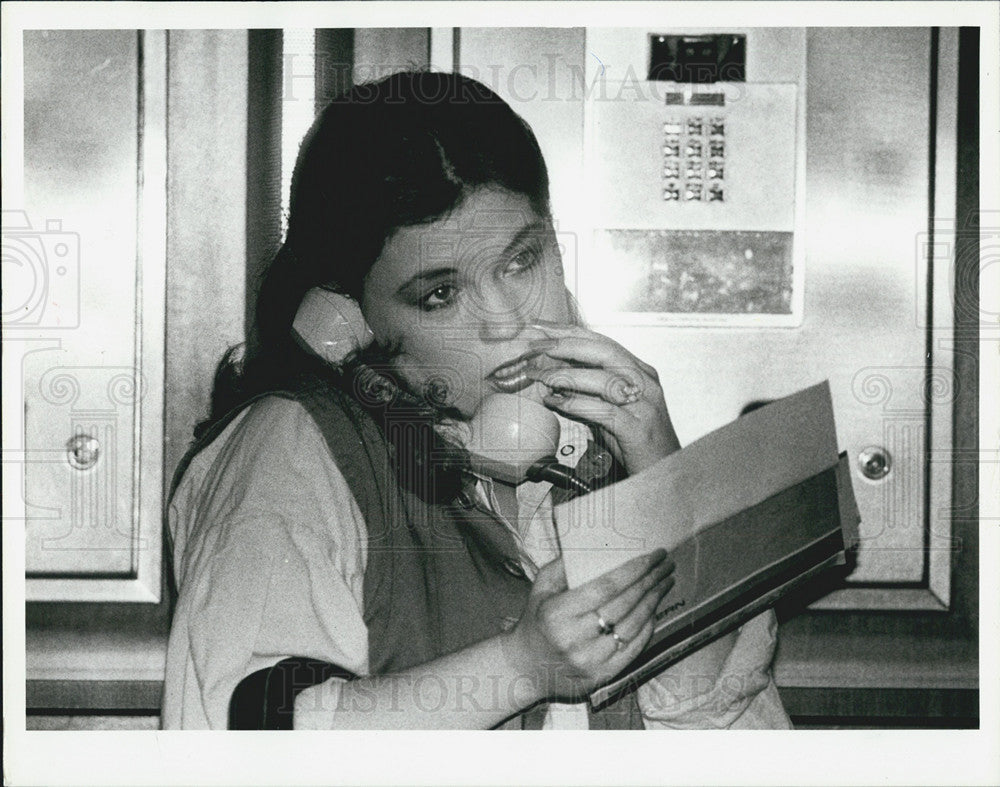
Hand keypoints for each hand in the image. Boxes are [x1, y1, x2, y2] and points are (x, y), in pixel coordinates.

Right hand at [502, 550, 674, 701]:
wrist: (526, 667)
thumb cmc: (537, 620)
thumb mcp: (540, 588)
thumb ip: (563, 566)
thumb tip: (594, 546)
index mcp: (557, 612)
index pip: (605, 587)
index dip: (633, 571)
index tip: (652, 556)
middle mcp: (574, 638)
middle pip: (623, 605)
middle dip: (649, 582)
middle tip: (665, 565)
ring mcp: (590, 660)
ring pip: (632, 627)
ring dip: (653, 602)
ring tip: (664, 583)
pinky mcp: (602, 677)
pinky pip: (633, 649)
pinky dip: (647, 628)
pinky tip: (654, 610)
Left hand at [526, 322, 680, 474]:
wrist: (665, 473)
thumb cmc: (637, 443)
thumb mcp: (611, 410)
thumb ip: (589, 392)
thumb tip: (555, 379)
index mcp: (640, 373)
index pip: (603, 343)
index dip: (571, 332)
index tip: (543, 327)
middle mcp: (645, 383)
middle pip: (604, 352)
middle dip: (567, 345)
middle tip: (536, 345)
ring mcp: (644, 405)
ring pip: (603, 378)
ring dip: (566, 375)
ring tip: (540, 377)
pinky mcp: (638, 429)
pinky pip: (604, 411)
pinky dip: (576, 404)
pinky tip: (555, 403)